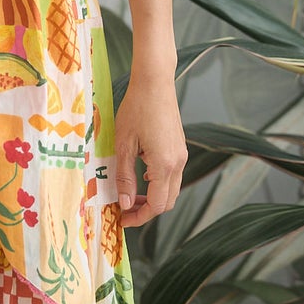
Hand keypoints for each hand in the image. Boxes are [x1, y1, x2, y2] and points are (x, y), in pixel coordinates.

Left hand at [114, 68, 186, 227]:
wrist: (155, 83)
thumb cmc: (136, 109)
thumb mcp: (123, 144)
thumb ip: (125, 176)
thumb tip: (125, 203)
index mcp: (164, 164)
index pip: (157, 205)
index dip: (139, 216)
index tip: (122, 220)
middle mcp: (178, 162)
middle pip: (167, 201)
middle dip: (146, 210)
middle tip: (124, 210)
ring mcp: (181, 155)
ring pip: (171, 189)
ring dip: (152, 197)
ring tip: (129, 195)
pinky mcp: (179, 148)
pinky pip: (172, 175)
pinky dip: (158, 184)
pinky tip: (140, 176)